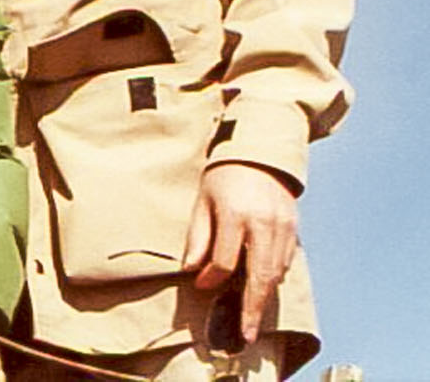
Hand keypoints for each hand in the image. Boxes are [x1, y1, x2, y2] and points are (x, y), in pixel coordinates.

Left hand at [182, 162, 297, 343]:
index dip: (212, 277)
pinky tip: (261, 287)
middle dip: (251, 309)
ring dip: (263, 297)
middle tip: (245, 334)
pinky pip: (286, 263)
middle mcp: (263, 223)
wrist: (259, 154)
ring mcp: (283, 228)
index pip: (224, 259)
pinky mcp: (294, 230)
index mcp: (235, 214)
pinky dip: (274, 279)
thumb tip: (193, 271)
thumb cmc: (223, 177)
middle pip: (258, 275)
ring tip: (251, 316)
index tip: (202, 286)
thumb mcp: (203, 201)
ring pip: (275, 273)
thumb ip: (199, 237)